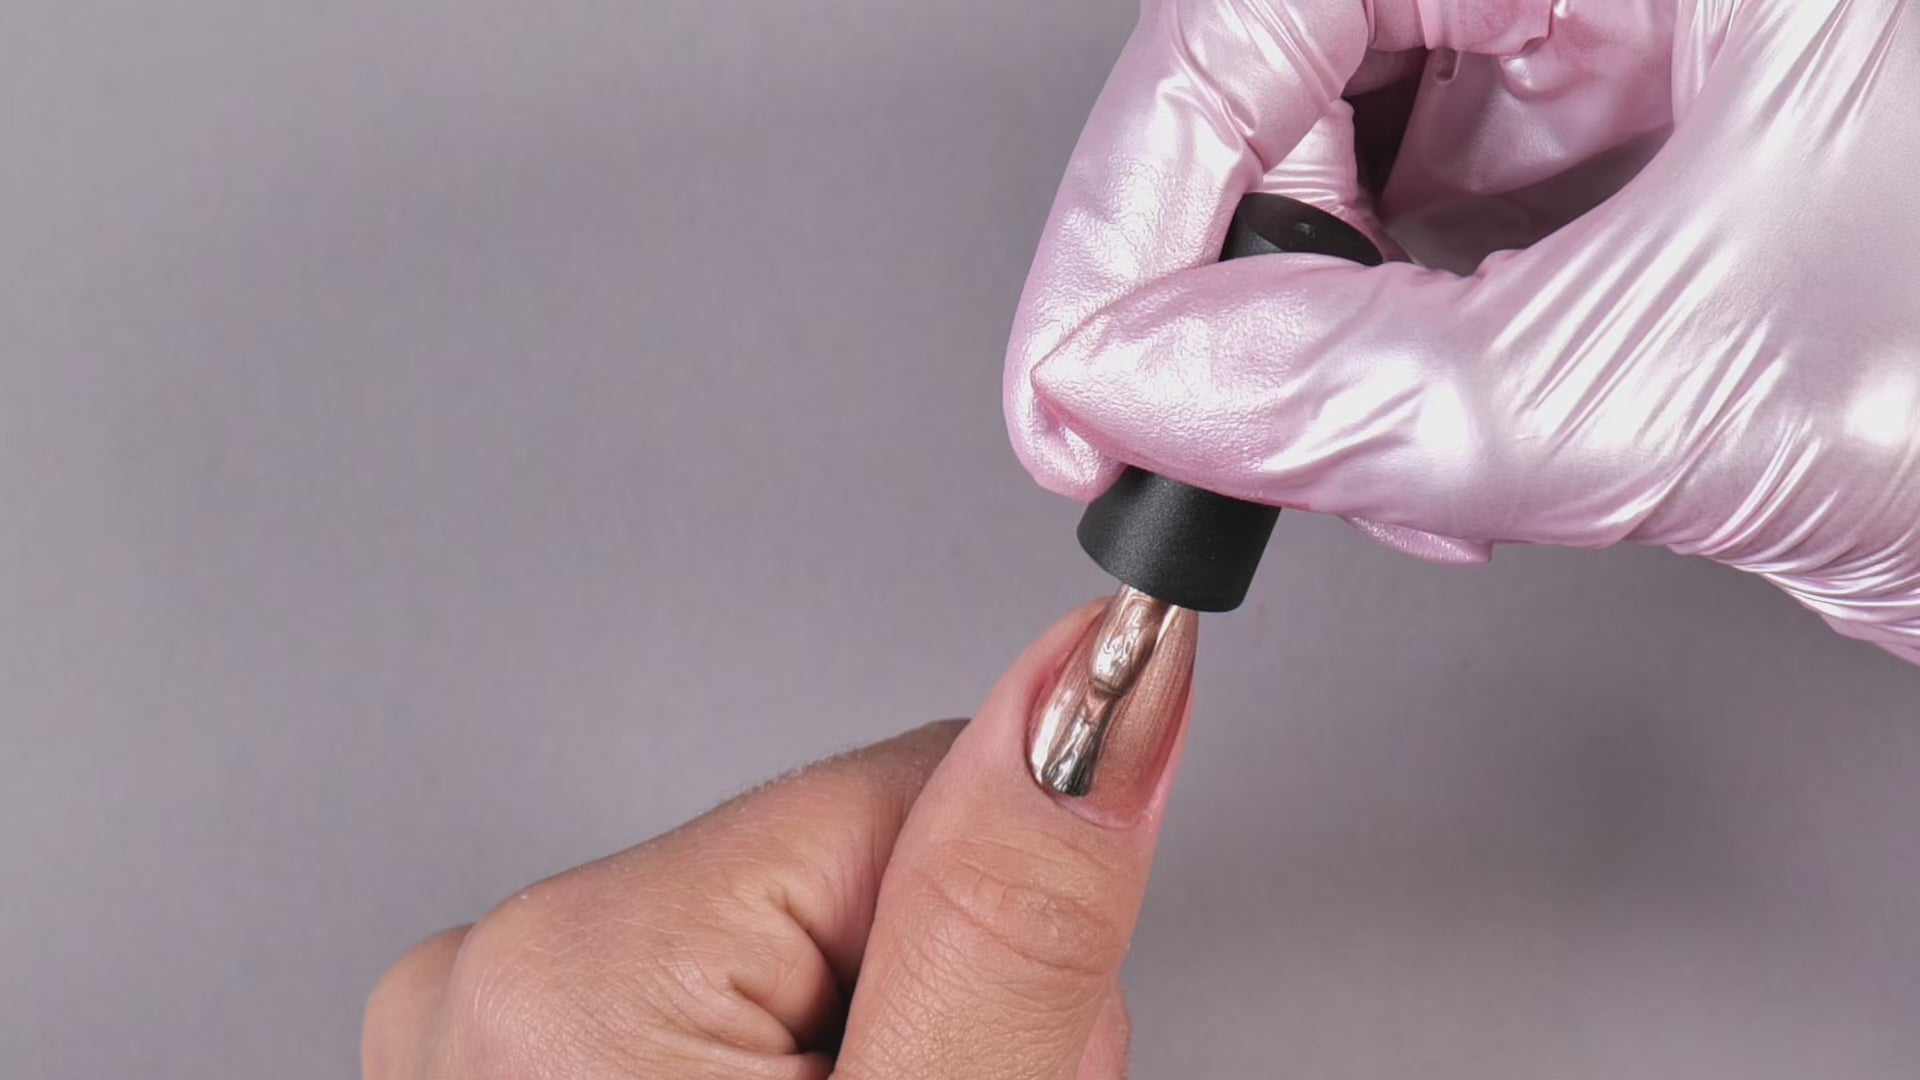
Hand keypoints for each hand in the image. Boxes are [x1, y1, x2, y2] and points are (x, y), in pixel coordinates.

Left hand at [363, 601, 1190, 1078]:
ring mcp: (502, 1024)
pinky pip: (745, 997)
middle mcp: (501, 972)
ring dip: (894, 1038)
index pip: (924, 790)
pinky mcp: (536, 1059)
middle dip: (953, 996)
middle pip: (869, 870)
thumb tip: (1102, 682)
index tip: (1006, 1053)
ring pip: (820, 939)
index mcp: (583, 962)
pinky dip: (818, 1065)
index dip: (1016, 927)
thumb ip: (1007, 920)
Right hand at [1005, 0, 1919, 661]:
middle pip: (1301, 66)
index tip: (1075, 374)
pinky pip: (1455, 233)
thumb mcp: (1697, 378)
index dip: (1137, 193)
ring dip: (1332, 336)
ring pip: (1369, 161)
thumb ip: (1368, 393)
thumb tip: (1130, 380)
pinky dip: (1419, 362)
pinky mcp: (1658, 149)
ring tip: (1389, 468)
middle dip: (1239, 270)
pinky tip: (1461, 456)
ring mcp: (1647, 41)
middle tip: (1199, 425)